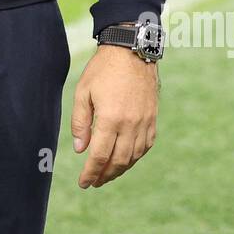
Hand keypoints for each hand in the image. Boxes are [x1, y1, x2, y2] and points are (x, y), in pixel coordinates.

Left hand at [71, 41, 158, 187]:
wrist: (131, 50)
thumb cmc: (103, 69)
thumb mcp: (83, 92)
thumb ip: (80, 122)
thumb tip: (80, 150)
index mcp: (110, 119)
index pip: (99, 156)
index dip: (90, 173)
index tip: (83, 183)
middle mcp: (130, 124)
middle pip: (118, 162)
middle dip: (104, 176)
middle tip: (94, 182)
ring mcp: (144, 122)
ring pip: (133, 156)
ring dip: (120, 169)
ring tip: (107, 173)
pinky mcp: (153, 118)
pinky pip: (146, 146)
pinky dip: (135, 157)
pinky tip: (125, 159)